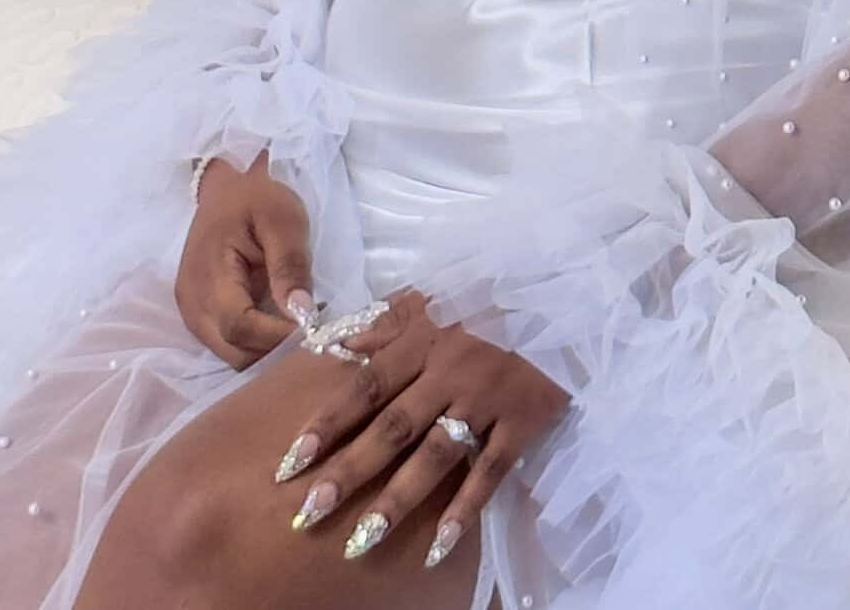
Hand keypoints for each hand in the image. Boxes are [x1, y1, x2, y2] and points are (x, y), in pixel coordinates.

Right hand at [174, 155, 315, 367]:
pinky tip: (277, 322)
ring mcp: (192, 314)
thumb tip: (301, 313)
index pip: (240, 329)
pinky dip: (255, 343)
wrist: (224, 189)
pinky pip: (228, 345)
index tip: (313, 328)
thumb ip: (290, 264)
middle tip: (309, 329)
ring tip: (296, 324)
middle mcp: (193, 305)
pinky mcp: (199, 316)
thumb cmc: (254, 198)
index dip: (278, 337)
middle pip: (235, 353)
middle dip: (274, 350)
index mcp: (209, 277)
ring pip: (232, 356)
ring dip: (265, 349)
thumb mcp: (283, 217)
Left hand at [274, 288, 568, 570]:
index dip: (328, 423)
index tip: (290, 462)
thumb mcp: (432, 302)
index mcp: (423, 340)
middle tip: (308, 512)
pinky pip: (489, 472)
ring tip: (360, 541)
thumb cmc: (485, 305)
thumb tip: (333, 345)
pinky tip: (437, 547)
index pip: (366, 386)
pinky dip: (464, 510)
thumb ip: (383, 324)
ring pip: (434, 456)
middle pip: (392, 428)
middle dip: (348, 472)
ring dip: (396, 500)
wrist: (559, 302)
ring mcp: (485, 400)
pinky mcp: (520, 423)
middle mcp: (449, 370)